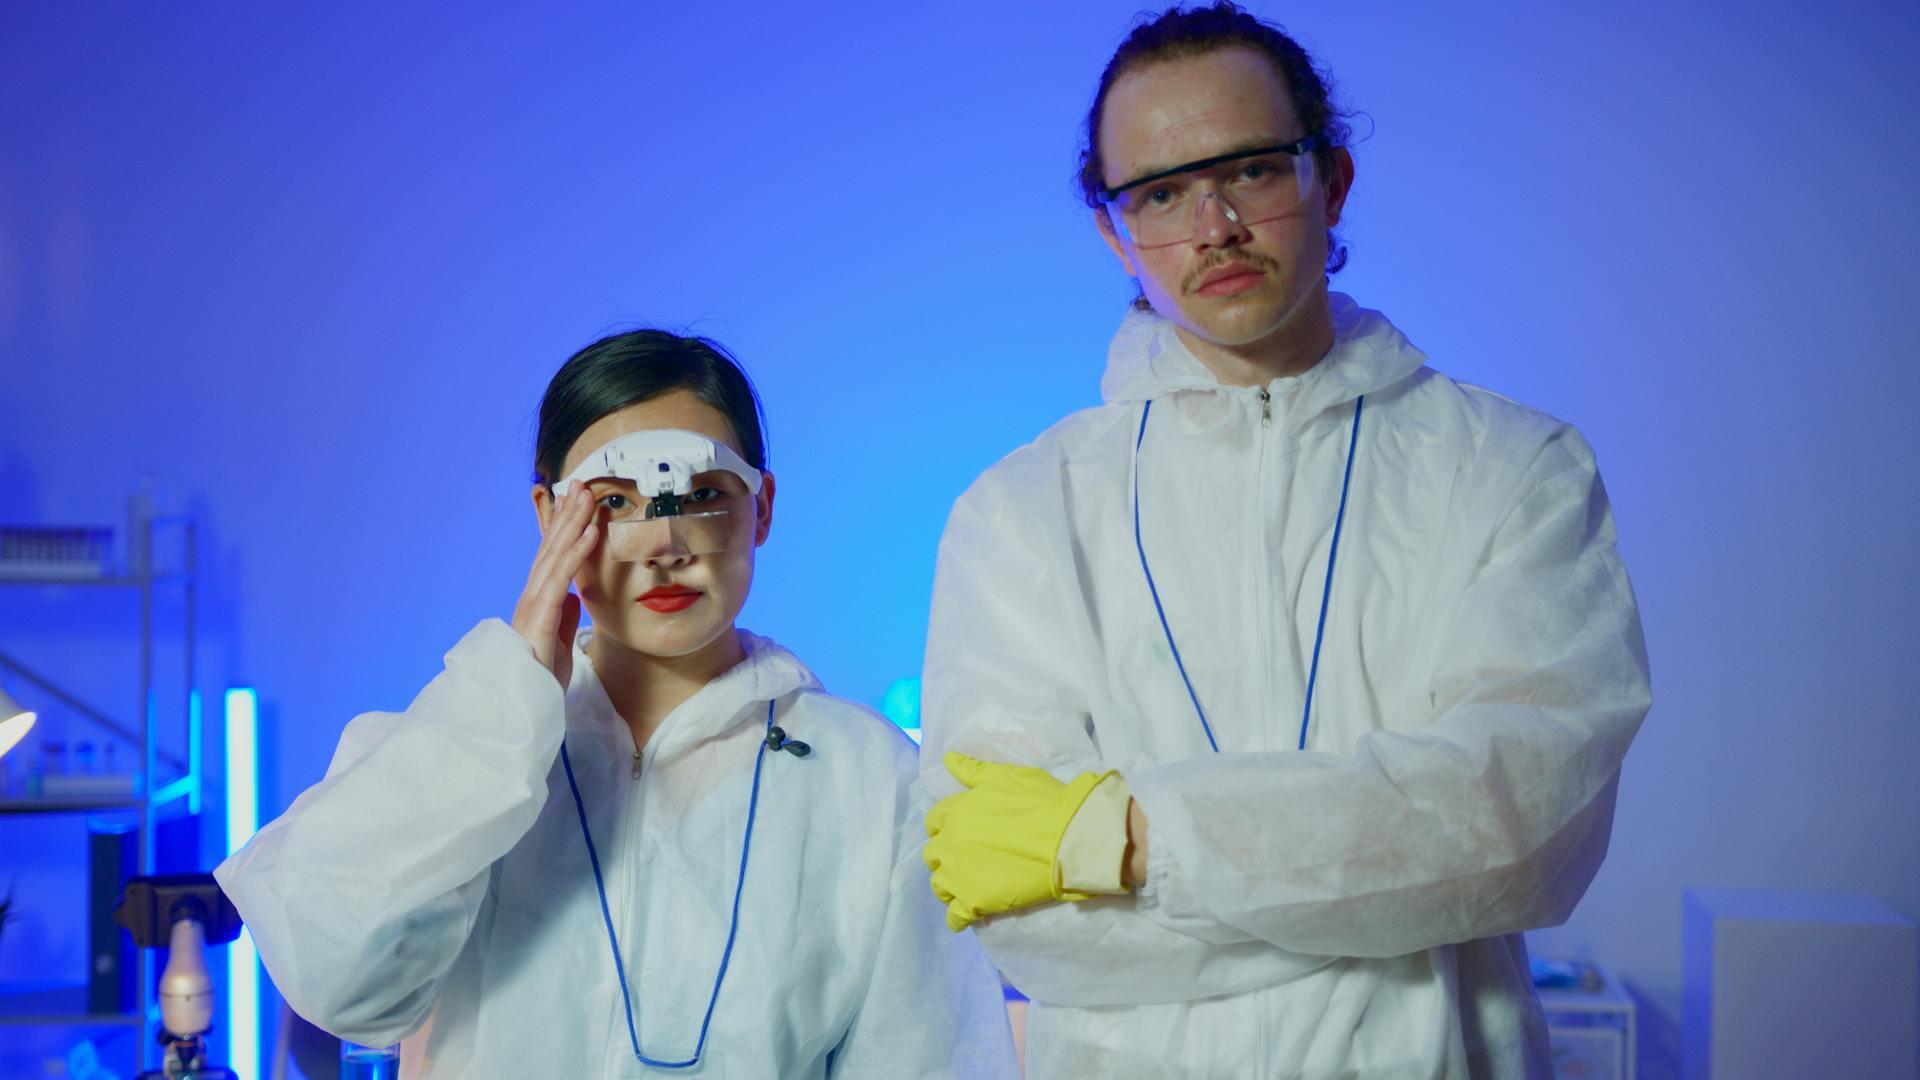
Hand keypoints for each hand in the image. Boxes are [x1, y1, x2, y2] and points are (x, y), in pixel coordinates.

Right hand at [512, 485, 598, 687]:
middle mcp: (534, 594)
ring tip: (588, 497)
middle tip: (581, 485)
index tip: (576, 504)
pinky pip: (563, 575)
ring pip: (557, 553)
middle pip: (552, 546)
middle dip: (567, 514)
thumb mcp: (558, 641)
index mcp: (539, 600)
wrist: (522, 701)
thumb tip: (575, 596)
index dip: (564, 528)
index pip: (553, 556)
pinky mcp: (541, 613)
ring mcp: (535, 601)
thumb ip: (564, 617)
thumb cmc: (539, 675)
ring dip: (574, 522)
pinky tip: (591, 531)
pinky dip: (578, 551)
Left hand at [923, 752, 1113, 931]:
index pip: (935, 820)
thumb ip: (974, 770)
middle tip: (966, 859)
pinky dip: (958, 918)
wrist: (1068, 837)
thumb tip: (948, 758)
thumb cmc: (1042, 802)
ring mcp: (959, 874)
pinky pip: (955, 916)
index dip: (946, 826)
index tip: (959, 832)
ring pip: (939, 884)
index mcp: (957, 811)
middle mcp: (950, 842)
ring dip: (949, 885)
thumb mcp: (1006, 776)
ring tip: (967, 887)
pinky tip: (967, 917)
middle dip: (946, 855)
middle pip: (933, 853)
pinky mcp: (974, 901)